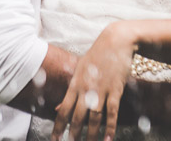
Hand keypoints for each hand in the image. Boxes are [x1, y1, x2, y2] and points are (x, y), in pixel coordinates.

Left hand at [51, 22, 134, 140]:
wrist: (115, 41)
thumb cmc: (96, 56)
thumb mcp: (79, 71)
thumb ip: (70, 92)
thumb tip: (58, 109)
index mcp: (75, 84)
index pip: (64, 110)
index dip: (58, 126)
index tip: (54, 140)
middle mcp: (86, 89)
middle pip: (77, 117)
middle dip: (73, 134)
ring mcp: (101, 90)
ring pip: (94, 117)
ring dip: (91, 134)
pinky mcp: (116, 90)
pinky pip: (112, 112)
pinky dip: (111, 127)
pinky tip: (108, 139)